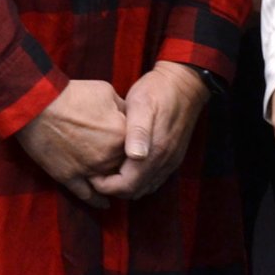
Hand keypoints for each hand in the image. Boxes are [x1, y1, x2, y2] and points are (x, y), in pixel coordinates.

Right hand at [15, 79, 127, 204]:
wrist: (38, 104)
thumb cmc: (72, 94)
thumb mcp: (106, 92)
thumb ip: (124, 108)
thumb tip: (130, 118)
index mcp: (122, 135)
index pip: (139, 148)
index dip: (135, 145)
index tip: (130, 142)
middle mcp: (109, 157)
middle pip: (125, 167)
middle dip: (125, 164)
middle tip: (124, 162)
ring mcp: (89, 170)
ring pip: (109, 183)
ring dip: (113, 183)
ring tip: (117, 184)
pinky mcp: (70, 177)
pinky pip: (88, 195)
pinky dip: (97, 201)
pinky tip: (105, 204)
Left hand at [89, 63, 209, 200]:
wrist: (184, 83)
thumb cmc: (156, 90)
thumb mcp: (141, 104)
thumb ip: (138, 131)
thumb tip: (135, 156)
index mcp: (155, 151)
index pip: (127, 185)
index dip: (106, 186)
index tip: (91, 174)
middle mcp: (165, 162)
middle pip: (135, 191)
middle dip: (113, 188)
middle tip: (95, 173)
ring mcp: (170, 161)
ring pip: (145, 187)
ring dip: (125, 185)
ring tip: (108, 170)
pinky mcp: (173, 158)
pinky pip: (154, 179)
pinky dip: (138, 180)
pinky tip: (126, 166)